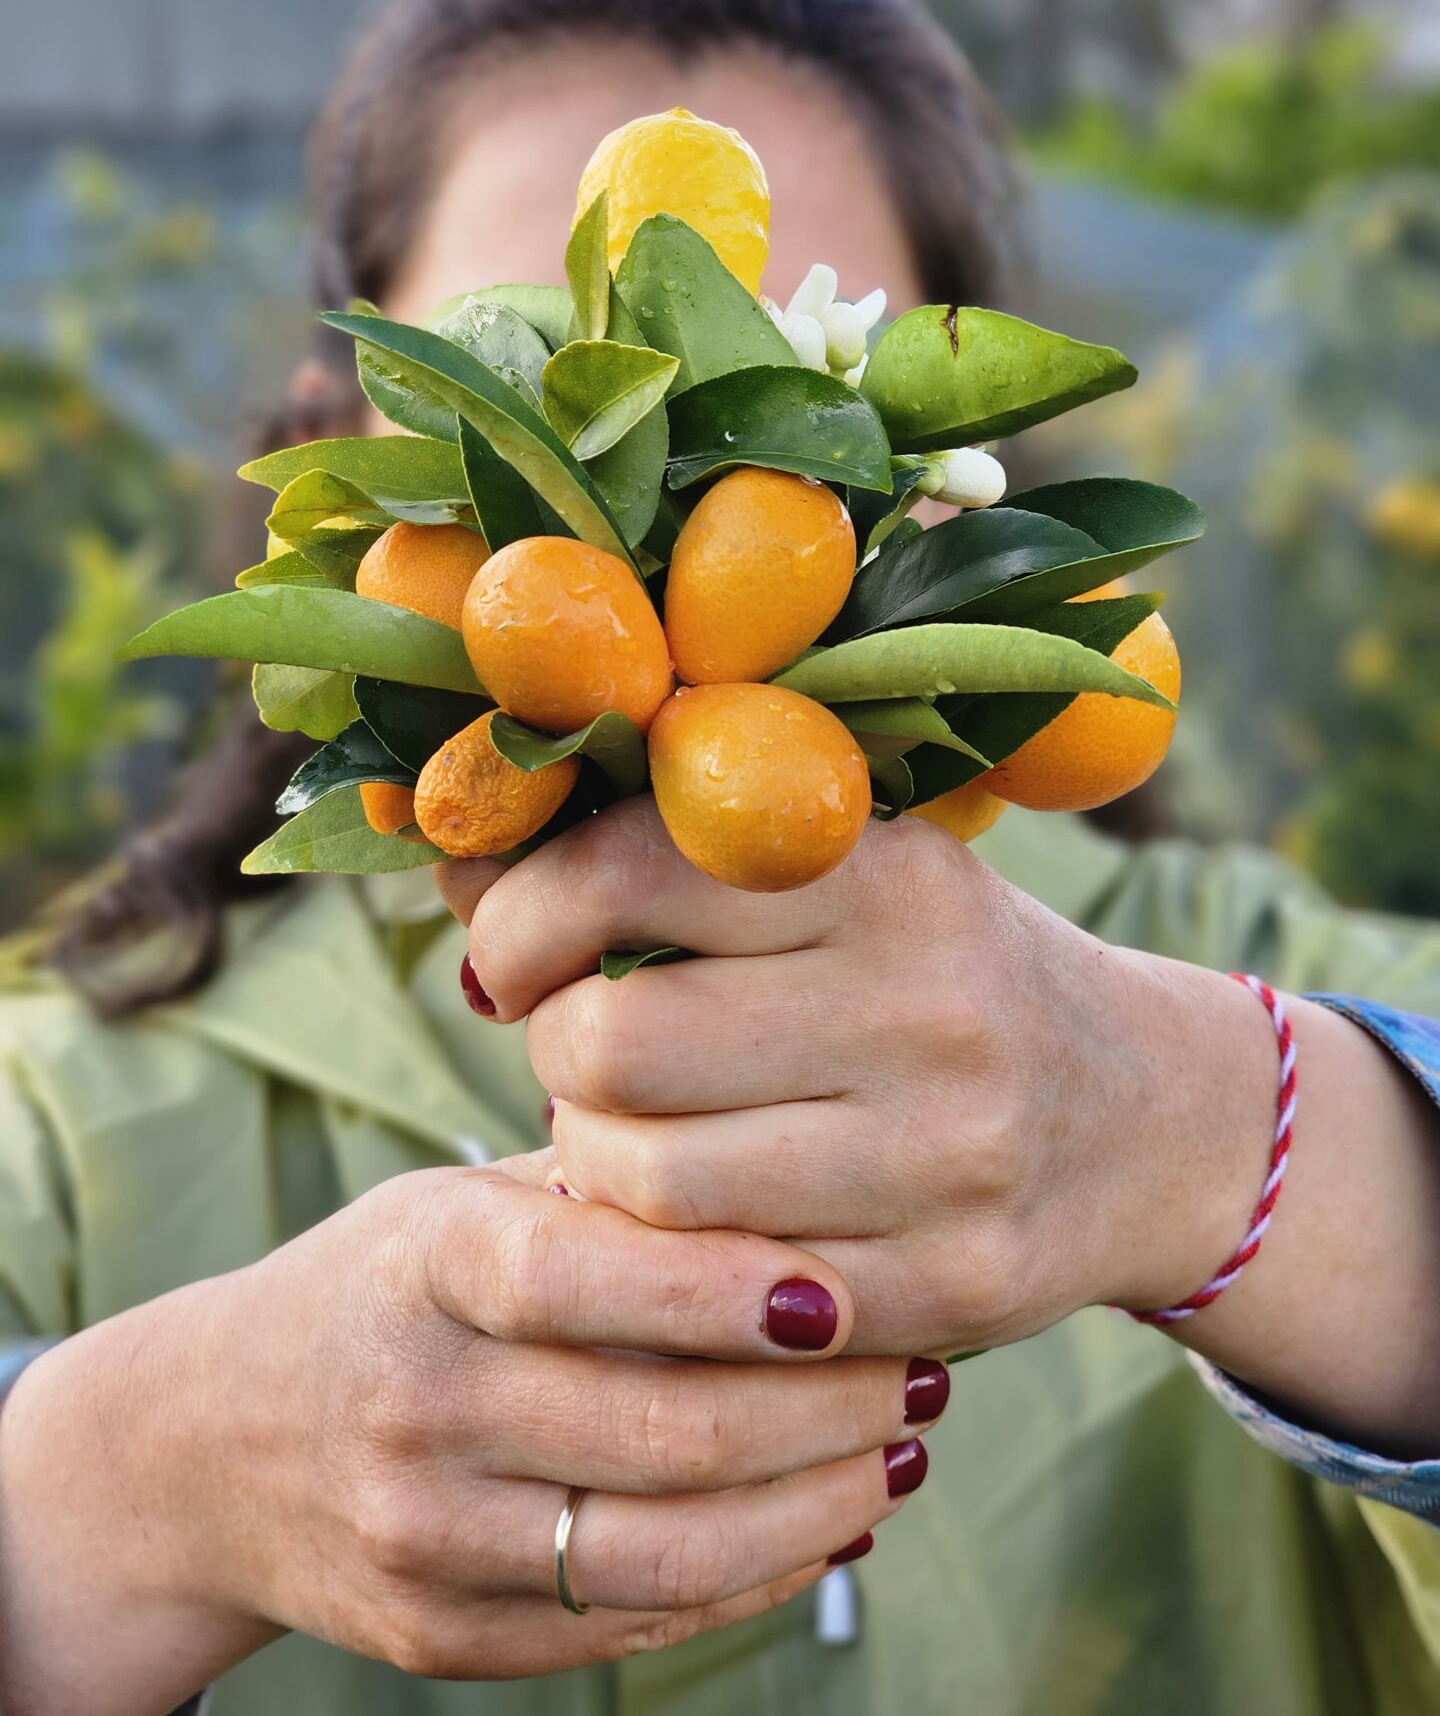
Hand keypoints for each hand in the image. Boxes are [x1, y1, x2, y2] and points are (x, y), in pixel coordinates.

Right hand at [0, 1154, 938, 1714]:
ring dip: (817, 1509)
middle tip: (930, 1371)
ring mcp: (423, 1536)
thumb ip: (606, 1192)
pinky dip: (751, 1581)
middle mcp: (419, 1405)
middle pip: (661, 1432)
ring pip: (664, 1553)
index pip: (585, 1277)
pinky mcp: (438, 1631)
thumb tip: (797, 1166)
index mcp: (429, 1265)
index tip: (857, 1288)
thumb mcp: (462, 1203)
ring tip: (902, 1452)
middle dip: (827, 1411)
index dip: (729, 1290)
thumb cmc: (384, 1288)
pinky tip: (824, 1523)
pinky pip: (627, 1626)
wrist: (207, 1446)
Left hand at [442, 800, 1439, 1454]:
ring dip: (594, 1155)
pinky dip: (665, 1252)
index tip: (508, 948)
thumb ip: (667, 857)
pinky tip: (687, 1216)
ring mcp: (946, 1156)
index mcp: (887, 871)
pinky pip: (722, 1288)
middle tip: (579, 1046)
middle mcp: (927, 1004)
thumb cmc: (940, 974)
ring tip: (627, 1126)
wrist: (1141, 1117)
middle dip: (555, 1049)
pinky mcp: (945, 1282)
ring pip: (650, 1180)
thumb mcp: (843, 876)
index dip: (523, 914)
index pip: (630, 870)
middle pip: (617, 1040)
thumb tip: (458, 858)